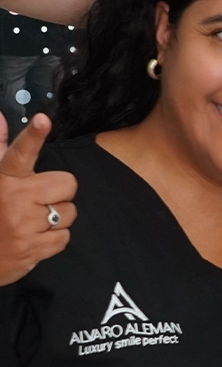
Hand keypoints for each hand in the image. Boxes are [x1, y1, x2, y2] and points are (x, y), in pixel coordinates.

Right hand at [0, 114, 77, 285]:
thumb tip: (0, 117)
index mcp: (4, 179)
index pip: (20, 153)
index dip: (33, 136)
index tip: (43, 120)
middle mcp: (14, 199)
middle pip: (67, 183)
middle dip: (59, 192)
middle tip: (39, 199)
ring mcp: (23, 226)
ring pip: (69, 212)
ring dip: (57, 217)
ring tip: (34, 220)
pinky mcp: (33, 249)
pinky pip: (65, 237)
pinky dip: (54, 238)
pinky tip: (36, 237)